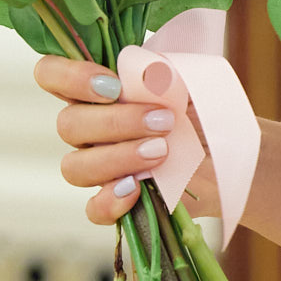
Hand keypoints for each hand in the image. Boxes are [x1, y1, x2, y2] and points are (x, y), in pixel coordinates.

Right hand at [32, 56, 206, 226]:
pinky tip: (137, 190)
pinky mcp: (116, 202)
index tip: (114, 85)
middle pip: (67, 124)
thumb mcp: (189, 81)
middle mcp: (88, 127)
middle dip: (116, 122)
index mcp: (96, 89)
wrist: (230, 153)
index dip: (70, 77)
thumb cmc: (202, 109)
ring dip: (117, 157)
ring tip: (161, 152)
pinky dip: (110, 201)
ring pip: (74, 166)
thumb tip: (147, 75)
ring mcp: (98, 166)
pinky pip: (93, 209)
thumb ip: (163, 72)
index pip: (50, 74)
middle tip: (163, 121)